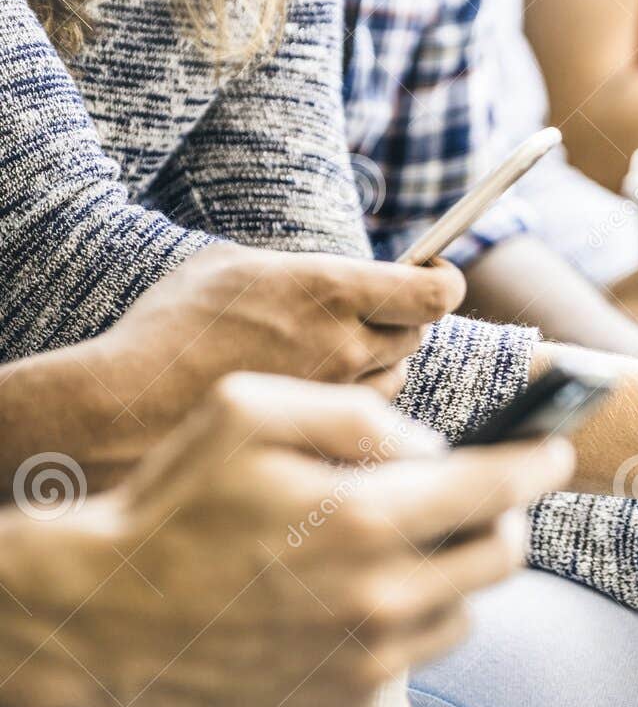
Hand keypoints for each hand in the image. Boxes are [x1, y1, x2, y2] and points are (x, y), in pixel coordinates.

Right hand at [0, 375, 572, 706]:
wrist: (95, 617)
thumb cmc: (171, 503)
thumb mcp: (248, 412)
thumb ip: (357, 414)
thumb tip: (433, 446)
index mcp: (364, 518)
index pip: (496, 489)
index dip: (536, 462)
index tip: (554, 448)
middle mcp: (379, 598)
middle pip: (501, 557)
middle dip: (499, 519)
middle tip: (474, 501)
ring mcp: (363, 663)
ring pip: (463, 612)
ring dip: (449, 576)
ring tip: (396, 552)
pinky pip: (410, 663)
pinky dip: (401, 627)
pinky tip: (350, 603)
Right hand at [98, 242, 463, 417]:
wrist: (125, 408)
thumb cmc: (168, 329)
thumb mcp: (232, 267)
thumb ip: (302, 271)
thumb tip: (343, 277)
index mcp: (329, 289)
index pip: (434, 292)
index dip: (444, 282)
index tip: (436, 275)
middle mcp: (345, 343)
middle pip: (416, 335)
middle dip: (400, 322)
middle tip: (366, 316)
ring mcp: (338, 397)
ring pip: (395, 380)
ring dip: (377, 366)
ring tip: (327, 359)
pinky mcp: (325, 439)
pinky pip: (365, 423)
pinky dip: (353, 410)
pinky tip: (313, 402)